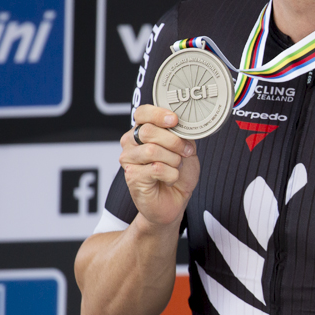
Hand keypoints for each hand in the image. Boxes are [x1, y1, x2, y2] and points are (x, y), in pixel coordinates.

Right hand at [121, 104, 200, 229]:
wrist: (175, 202)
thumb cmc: (178, 174)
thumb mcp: (185, 149)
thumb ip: (181, 134)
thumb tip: (184, 122)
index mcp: (142, 131)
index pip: (142, 113)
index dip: (158, 114)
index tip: (175, 120)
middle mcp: (131, 143)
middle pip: (148, 131)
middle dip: (174, 142)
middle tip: (186, 152)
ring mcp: (129, 160)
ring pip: (152, 150)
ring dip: (173, 160)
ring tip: (176, 167)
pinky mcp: (132, 177)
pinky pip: (156, 169)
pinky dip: (171, 174)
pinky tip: (170, 179)